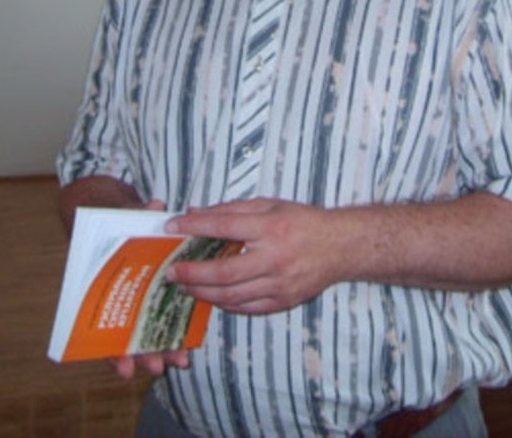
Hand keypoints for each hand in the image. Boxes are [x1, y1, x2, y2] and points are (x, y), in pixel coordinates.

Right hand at [109, 199, 191, 379]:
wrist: (106, 211)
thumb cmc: (109, 216)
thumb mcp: (118, 213)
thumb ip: (136, 211)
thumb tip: (155, 206)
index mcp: (102, 283)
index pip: (103, 326)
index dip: (113, 351)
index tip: (126, 368)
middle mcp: (117, 294)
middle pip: (128, 333)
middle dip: (145, 353)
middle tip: (159, 367)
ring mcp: (135, 294)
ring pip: (146, 329)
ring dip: (162, 347)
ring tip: (178, 362)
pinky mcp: (154, 287)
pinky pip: (161, 312)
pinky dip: (172, 327)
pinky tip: (186, 341)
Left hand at [165, 197, 338, 314]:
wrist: (340, 246)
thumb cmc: (302, 221)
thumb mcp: (269, 204)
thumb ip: (232, 209)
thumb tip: (195, 212)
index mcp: (271, 226)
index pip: (224, 226)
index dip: (194, 226)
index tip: (172, 226)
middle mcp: (275, 257)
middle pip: (225, 271)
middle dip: (192, 273)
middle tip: (171, 272)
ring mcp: (280, 283)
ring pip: (232, 295)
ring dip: (203, 292)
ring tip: (185, 286)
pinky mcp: (283, 301)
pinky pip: (247, 308)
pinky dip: (225, 304)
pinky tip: (211, 296)